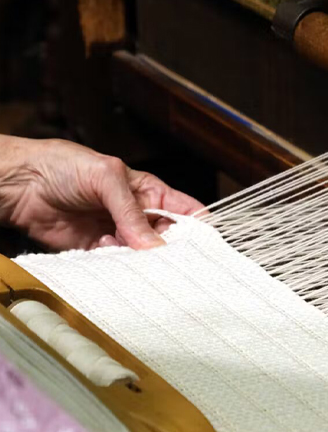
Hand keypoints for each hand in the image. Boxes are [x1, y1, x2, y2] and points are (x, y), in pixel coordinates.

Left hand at [0, 136, 202, 250]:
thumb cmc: (64, 166)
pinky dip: (116, 265)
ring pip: (142, 255)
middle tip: (168, 258)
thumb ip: (131, 212)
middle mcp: (137, 215)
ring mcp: (117, 233)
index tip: (204, 245)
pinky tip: (105, 250)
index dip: (199, 228)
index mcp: (149, 192)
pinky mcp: (96, 250)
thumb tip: (153, 245)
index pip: (185, 211)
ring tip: (128, 250)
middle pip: (167, 239)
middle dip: (169, 249)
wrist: (20, 183)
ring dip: (139, 258)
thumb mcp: (107, 178)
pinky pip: (116, 264)